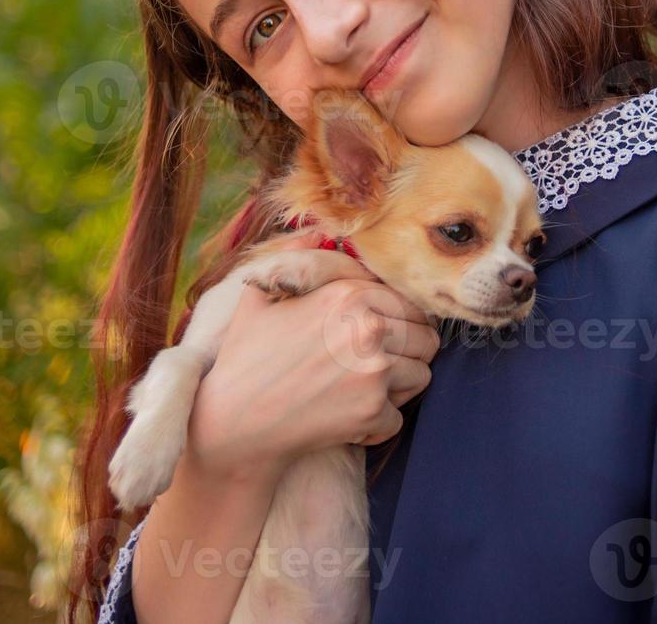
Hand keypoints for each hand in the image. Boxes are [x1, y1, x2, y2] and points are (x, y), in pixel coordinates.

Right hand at [183, 241, 440, 481]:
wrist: (231, 424)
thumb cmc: (244, 359)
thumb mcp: (259, 296)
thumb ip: (293, 260)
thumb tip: (315, 232)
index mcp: (348, 294)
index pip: (408, 303)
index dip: (400, 322)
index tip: (382, 338)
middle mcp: (368, 327)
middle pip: (425, 339)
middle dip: (406, 354)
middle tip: (375, 368)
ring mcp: (374, 370)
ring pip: (420, 376)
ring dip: (397, 388)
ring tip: (361, 391)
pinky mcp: (373, 411)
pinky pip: (399, 417)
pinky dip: (377, 424)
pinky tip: (348, 419)